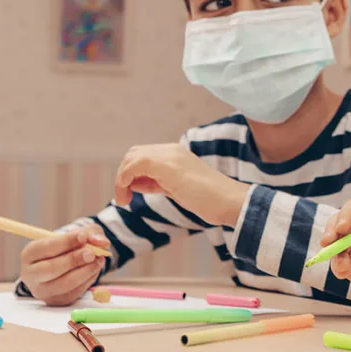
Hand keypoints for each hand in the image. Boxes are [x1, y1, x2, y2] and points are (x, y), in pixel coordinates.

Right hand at [19, 225, 109, 305]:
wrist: (68, 263)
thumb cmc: (70, 246)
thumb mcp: (80, 234)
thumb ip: (91, 234)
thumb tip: (103, 243)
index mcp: (30, 253)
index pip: (45, 248)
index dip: (65, 242)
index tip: (83, 237)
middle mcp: (31, 274)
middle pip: (50, 269)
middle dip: (73, 260)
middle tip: (91, 253)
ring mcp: (42, 290)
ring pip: (64, 283)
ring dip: (85, 271)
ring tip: (99, 260)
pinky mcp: (57, 300)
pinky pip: (75, 292)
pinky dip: (88, 280)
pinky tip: (94, 269)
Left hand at [114, 144, 249, 225]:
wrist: (229, 201)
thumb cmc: (210, 200)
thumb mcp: (179, 189)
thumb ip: (159, 183)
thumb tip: (136, 184)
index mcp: (177, 154)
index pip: (144, 156)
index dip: (132, 173)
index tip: (132, 193)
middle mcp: (172, 150)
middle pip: (134, 153)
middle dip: (124, 174)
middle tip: (125, 197)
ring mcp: (169, 155)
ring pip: (132, 157)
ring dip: (121, 178)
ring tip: (124, 200)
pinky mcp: (165, 165)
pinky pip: (133, 166)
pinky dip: (123, 180)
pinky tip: (127, 196)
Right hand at [319, 199, 350, 318]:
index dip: (346, 214)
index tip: (342, 227)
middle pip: (338, 221)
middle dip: (331, 230)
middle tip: (328, 241)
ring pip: (333, 241)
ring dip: (332, 249)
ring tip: (342, 264)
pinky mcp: (347, 261)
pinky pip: (336, 261)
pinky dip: (336, 266)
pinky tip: (344, 273)